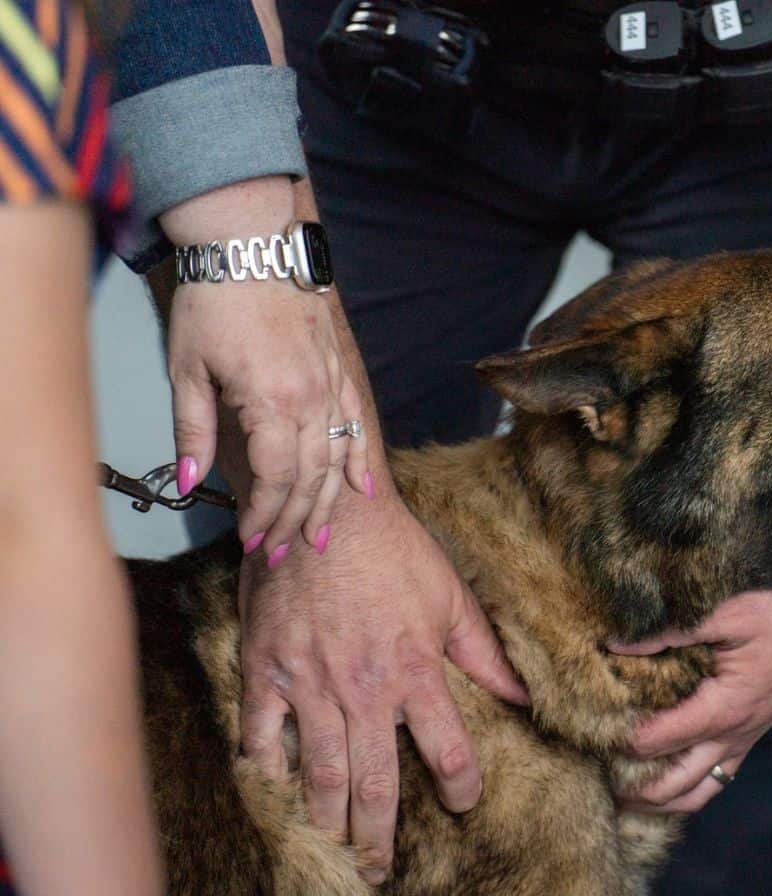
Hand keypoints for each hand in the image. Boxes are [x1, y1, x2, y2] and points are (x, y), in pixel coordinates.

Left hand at [162, 177, 369, 559]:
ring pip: (337, 459)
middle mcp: (311, 399)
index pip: (275, 478)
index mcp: (272, 402)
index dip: (264, 514)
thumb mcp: (187, 370)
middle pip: (310, 478)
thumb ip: (191, 432)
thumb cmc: (213, 302)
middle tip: (281, 553)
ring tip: (317, 535)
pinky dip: (359, 460)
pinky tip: (362, 488)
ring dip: (328, 503)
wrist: (251, 243)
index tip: (250, 538)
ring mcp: (331, 385)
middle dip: (294, 521)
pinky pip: (356, 425)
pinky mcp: (338, 371)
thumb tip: (191, 484)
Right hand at [236, 492, 527, 881]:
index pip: (448, 751)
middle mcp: (364, 689)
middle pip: (376, 783)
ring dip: (328, 818)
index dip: (460, 787)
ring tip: (334, 848)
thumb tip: (524, 697)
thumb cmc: (396, 550)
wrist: (325, 507)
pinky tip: (273, 790)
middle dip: (380, 835)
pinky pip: (261, 732)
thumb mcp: (452, 597)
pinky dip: (265, 766)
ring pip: (321, 772)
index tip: (463, 805)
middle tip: (382, 872)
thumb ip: (486, 653)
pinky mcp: (264, 669)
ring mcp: (309, 683)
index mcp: (416, 672)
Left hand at [609, 589, 771, 813]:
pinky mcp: (751, 736)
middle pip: (672, 786)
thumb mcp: (726, 612)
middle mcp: (732, 736)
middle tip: (593, 779)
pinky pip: (716, 780)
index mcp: (723, 709)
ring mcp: (744, 741)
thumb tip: (614, 643)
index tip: (588, 729)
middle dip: (631, 790)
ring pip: (697, 794)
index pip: (656, 742)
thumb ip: (668, 631)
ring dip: (659, 801)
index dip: (618, 741)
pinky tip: (664, 782)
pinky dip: (687, 791)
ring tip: (623, 795)